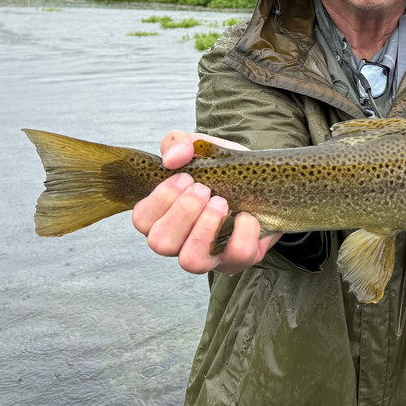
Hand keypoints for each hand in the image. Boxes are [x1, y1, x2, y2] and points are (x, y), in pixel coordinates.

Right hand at [131, 130, 280, 273]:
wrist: (263, 180)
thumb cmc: (222, 169)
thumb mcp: (199, 148)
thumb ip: (178, 143)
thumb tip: (172, 158)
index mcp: (164, 216)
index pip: (142, 220)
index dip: (161, 198)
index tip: (185, 178)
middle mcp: (180, 242)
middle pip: (161, 243)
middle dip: (184, 211)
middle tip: (205, 189)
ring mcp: (208, 257)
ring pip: (191, 261)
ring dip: (206, 227)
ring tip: (221, 202)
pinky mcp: (238, 261)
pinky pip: (237, 256)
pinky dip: (243, 232)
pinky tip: (245, 215)